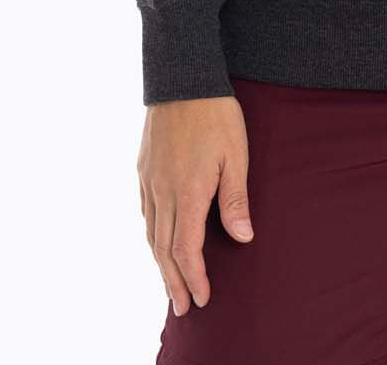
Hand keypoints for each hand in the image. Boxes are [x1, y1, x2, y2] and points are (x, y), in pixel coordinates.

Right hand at [138, 95, 254, 316]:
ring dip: (160, 263)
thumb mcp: (236, 154)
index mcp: (188, 193)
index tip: (203, 298)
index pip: (187, 249)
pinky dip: (152, 235)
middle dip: (174, 282)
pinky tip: (157, 240)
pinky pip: (145, 211)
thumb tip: (242, 238)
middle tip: (182, 308)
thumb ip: (236, 199)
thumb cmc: (216, 114)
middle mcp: (163, 192)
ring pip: (151, 233)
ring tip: (169, 284)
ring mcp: (150, 180)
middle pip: (165, 249)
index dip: (194, 277)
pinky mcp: (144, 168)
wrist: (182, 77)